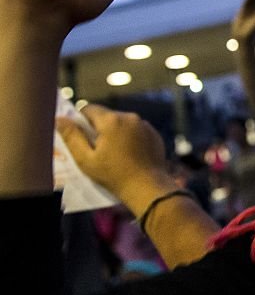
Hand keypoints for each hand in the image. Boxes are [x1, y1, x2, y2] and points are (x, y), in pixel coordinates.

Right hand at [56, 104, 174, 210]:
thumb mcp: (86, 159)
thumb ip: (72, 137)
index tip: (81, 136)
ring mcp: (144, 124)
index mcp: (111, 120)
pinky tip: (128, 153)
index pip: (89, 109)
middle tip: (96, 148)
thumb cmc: (113, 175)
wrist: (146, 186)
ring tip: (113, 152)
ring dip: (115, 131)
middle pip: (106, 115)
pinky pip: (136, 129)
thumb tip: (59, 119)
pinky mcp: (154, 133)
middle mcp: (130, 116)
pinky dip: (130, 136)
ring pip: (122, 122)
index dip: (81, 121)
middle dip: (99, 127)